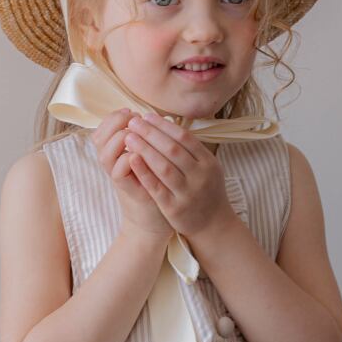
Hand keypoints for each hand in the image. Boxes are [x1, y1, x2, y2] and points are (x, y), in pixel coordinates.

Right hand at [89, 109, 172, 243]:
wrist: (156, 220)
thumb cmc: (156, 185)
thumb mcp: (150, 159)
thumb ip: (149, 141)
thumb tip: (157, 116)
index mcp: (116, 153)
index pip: (103, 129)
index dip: (114, 117)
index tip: (132, 110)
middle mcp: (112, 164)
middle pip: (99, 138)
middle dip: (114, 123)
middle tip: (131, 118)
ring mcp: (118, 178)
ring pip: (105, 154)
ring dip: (118, 140)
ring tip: (133, 134)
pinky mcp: (127, 191)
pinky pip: (118, 173)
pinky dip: (126, 161)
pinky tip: (138, 154)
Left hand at [118, 112, 237, 240]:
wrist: (213, 225)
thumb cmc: (206, 191)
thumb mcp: (207, 168)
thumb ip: (191, 150)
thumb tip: (167, 124)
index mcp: (208, 162)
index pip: (184, 138)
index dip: (164, 125)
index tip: (147, 116)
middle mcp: (200, 176)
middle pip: (173, 149)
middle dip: (151, 133)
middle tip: (133, 122)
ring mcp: (187, 193)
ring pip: (164, 167)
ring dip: (145, 149)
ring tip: (129, 137)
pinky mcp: (174, 208)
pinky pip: (156, 187)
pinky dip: (143, 172)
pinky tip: (131, 159)